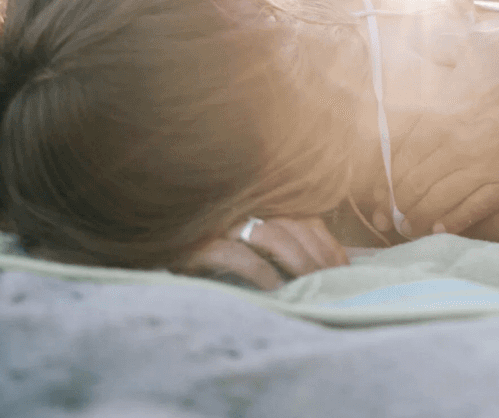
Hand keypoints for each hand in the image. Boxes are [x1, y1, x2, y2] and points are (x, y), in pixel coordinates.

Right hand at [175, 216, 348, 290]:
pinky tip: (273, 289)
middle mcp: (244, 210)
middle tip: (330, 287)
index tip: (343, 274)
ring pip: (272, 235)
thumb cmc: (210, 261)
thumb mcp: (254, 252)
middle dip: (317, 259)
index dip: (329, 248)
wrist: (155, 256)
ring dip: (297, 262)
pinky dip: (259, 271)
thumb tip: (333, 271)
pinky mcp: (197, 245)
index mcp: (262, 209)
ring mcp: (221, 225)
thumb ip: (288, 250)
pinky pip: (235, 255)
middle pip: (295, 228)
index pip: (308, 222)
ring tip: (308, 288)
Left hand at [390, 18, 498, 236]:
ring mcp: (483, 165)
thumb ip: (437, 50)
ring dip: (418, 219)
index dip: (383, 179)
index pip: (397, 157)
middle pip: (412, 184)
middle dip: (394, 205)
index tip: (377, 191)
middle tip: (386, 217)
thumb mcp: (464, 44)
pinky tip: (440, 230)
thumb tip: (421, 43)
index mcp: (438, 113)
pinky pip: (473, 208)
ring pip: (438, 201)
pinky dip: (453, 222)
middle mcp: (454, 143)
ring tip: (408, 228)